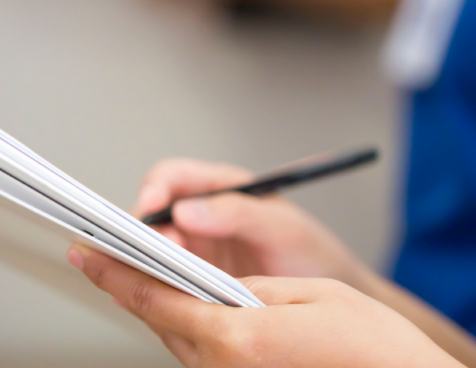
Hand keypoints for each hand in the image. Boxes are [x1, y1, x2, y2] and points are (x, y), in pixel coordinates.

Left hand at [68, 244, 465, 367]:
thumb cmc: (372, 347)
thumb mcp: (308, 293)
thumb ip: (247, 287)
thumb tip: (211, 285)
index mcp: (235, 338)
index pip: (153, 298)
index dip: (112, 272)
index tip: (85, 251)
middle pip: (157, 322)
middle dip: (128, 285)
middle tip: (101, 255)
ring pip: (175, 341)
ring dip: (155, 307)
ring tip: (136, 275)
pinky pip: (200, 356)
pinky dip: (184, 327)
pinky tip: (185, 308)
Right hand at [134, 158, 369, 287]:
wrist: (327, 297)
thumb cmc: (311, 253)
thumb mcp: (282, 227)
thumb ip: (238, 213)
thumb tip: (188, 209)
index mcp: (221, 188)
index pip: (173, 177)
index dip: (156, 188)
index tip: (152, 205)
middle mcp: (202, 215)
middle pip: (154, 214)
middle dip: (148, 230)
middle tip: (159, 250)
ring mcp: (196, 249)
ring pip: (153, 248)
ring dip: (148, 260)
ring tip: (159, 275)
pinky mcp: (193, 280)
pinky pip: (163, 278)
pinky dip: (154, 284)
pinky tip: (157, 295)